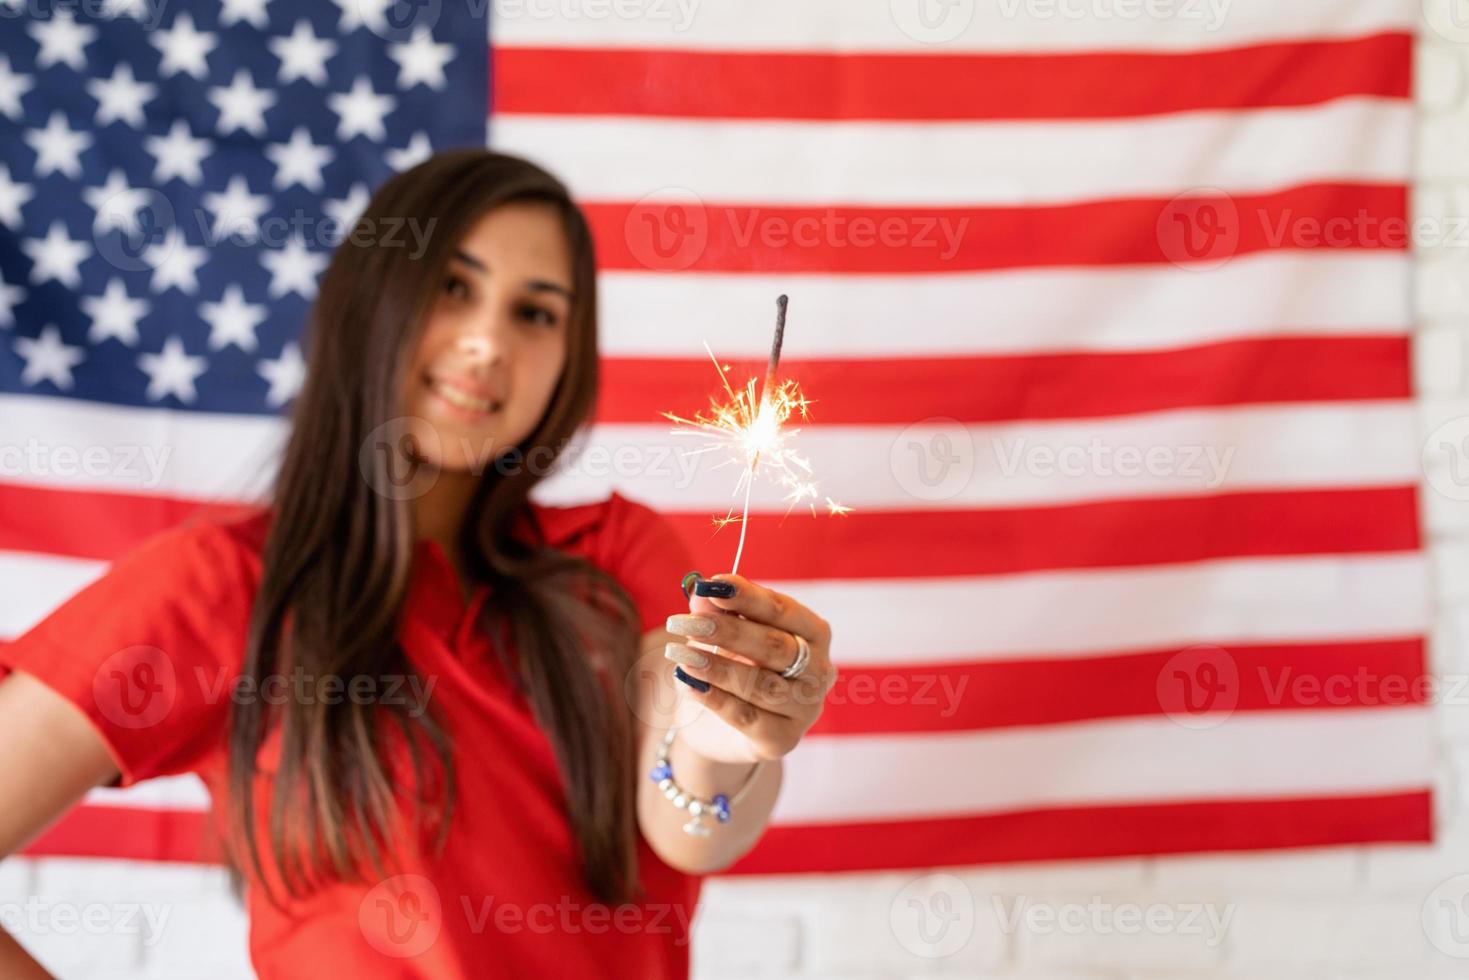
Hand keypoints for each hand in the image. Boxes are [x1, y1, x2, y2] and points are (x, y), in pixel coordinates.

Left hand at [663, 572, 835, 764]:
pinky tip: (687, 683)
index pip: (784, 611)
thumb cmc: (733, 667)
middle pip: (776, 647)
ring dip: (717, 667)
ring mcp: (805, 709)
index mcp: (812, 634)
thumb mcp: (722, 636)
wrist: (721, 728)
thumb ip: (717, 613)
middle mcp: (819, 671)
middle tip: (684, 621)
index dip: (748, 596)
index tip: (712, 584)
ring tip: (680, 653)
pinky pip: (747, 716)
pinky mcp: (782, 740)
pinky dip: (715, 698)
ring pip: (762, 685)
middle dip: (728, 631)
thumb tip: (702, 594)